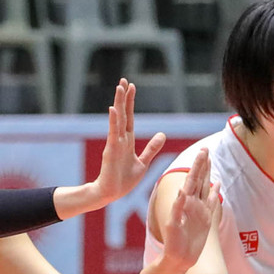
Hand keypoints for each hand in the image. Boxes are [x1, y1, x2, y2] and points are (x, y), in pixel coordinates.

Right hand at [91, 79, 165, 203]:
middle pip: (123, 114)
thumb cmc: (124, 180)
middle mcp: (120, 139)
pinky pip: (113, 133)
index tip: (131, 86)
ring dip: (119, 103)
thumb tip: (162, 134)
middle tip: (124, 80)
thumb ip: (152, 148)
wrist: (111, 194)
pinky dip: (114, 121)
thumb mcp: (143, 162)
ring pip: (118, 119)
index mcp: (127, 141)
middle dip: (123, 97)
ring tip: (119, 88)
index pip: (129, 117)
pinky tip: (114, 109)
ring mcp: (115, 143)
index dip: (130, 102)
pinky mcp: (111, 151)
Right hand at [159, 149, 218, 270]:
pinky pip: (177, 211)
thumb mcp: (207, 217)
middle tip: (203, 150)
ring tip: (196, 164)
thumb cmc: (193, 239)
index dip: (204, 167)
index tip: (206, 152)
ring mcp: (182, 213)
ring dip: (192, 178)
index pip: (201, 181)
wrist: (181, 258)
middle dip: (199, 166)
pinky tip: (182, 192)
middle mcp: (190, 204)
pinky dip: (180, 202)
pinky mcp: (173, 223)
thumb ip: (210, 200)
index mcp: (198, 203)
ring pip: (188, 191)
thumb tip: (217, 183)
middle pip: (195, 182)